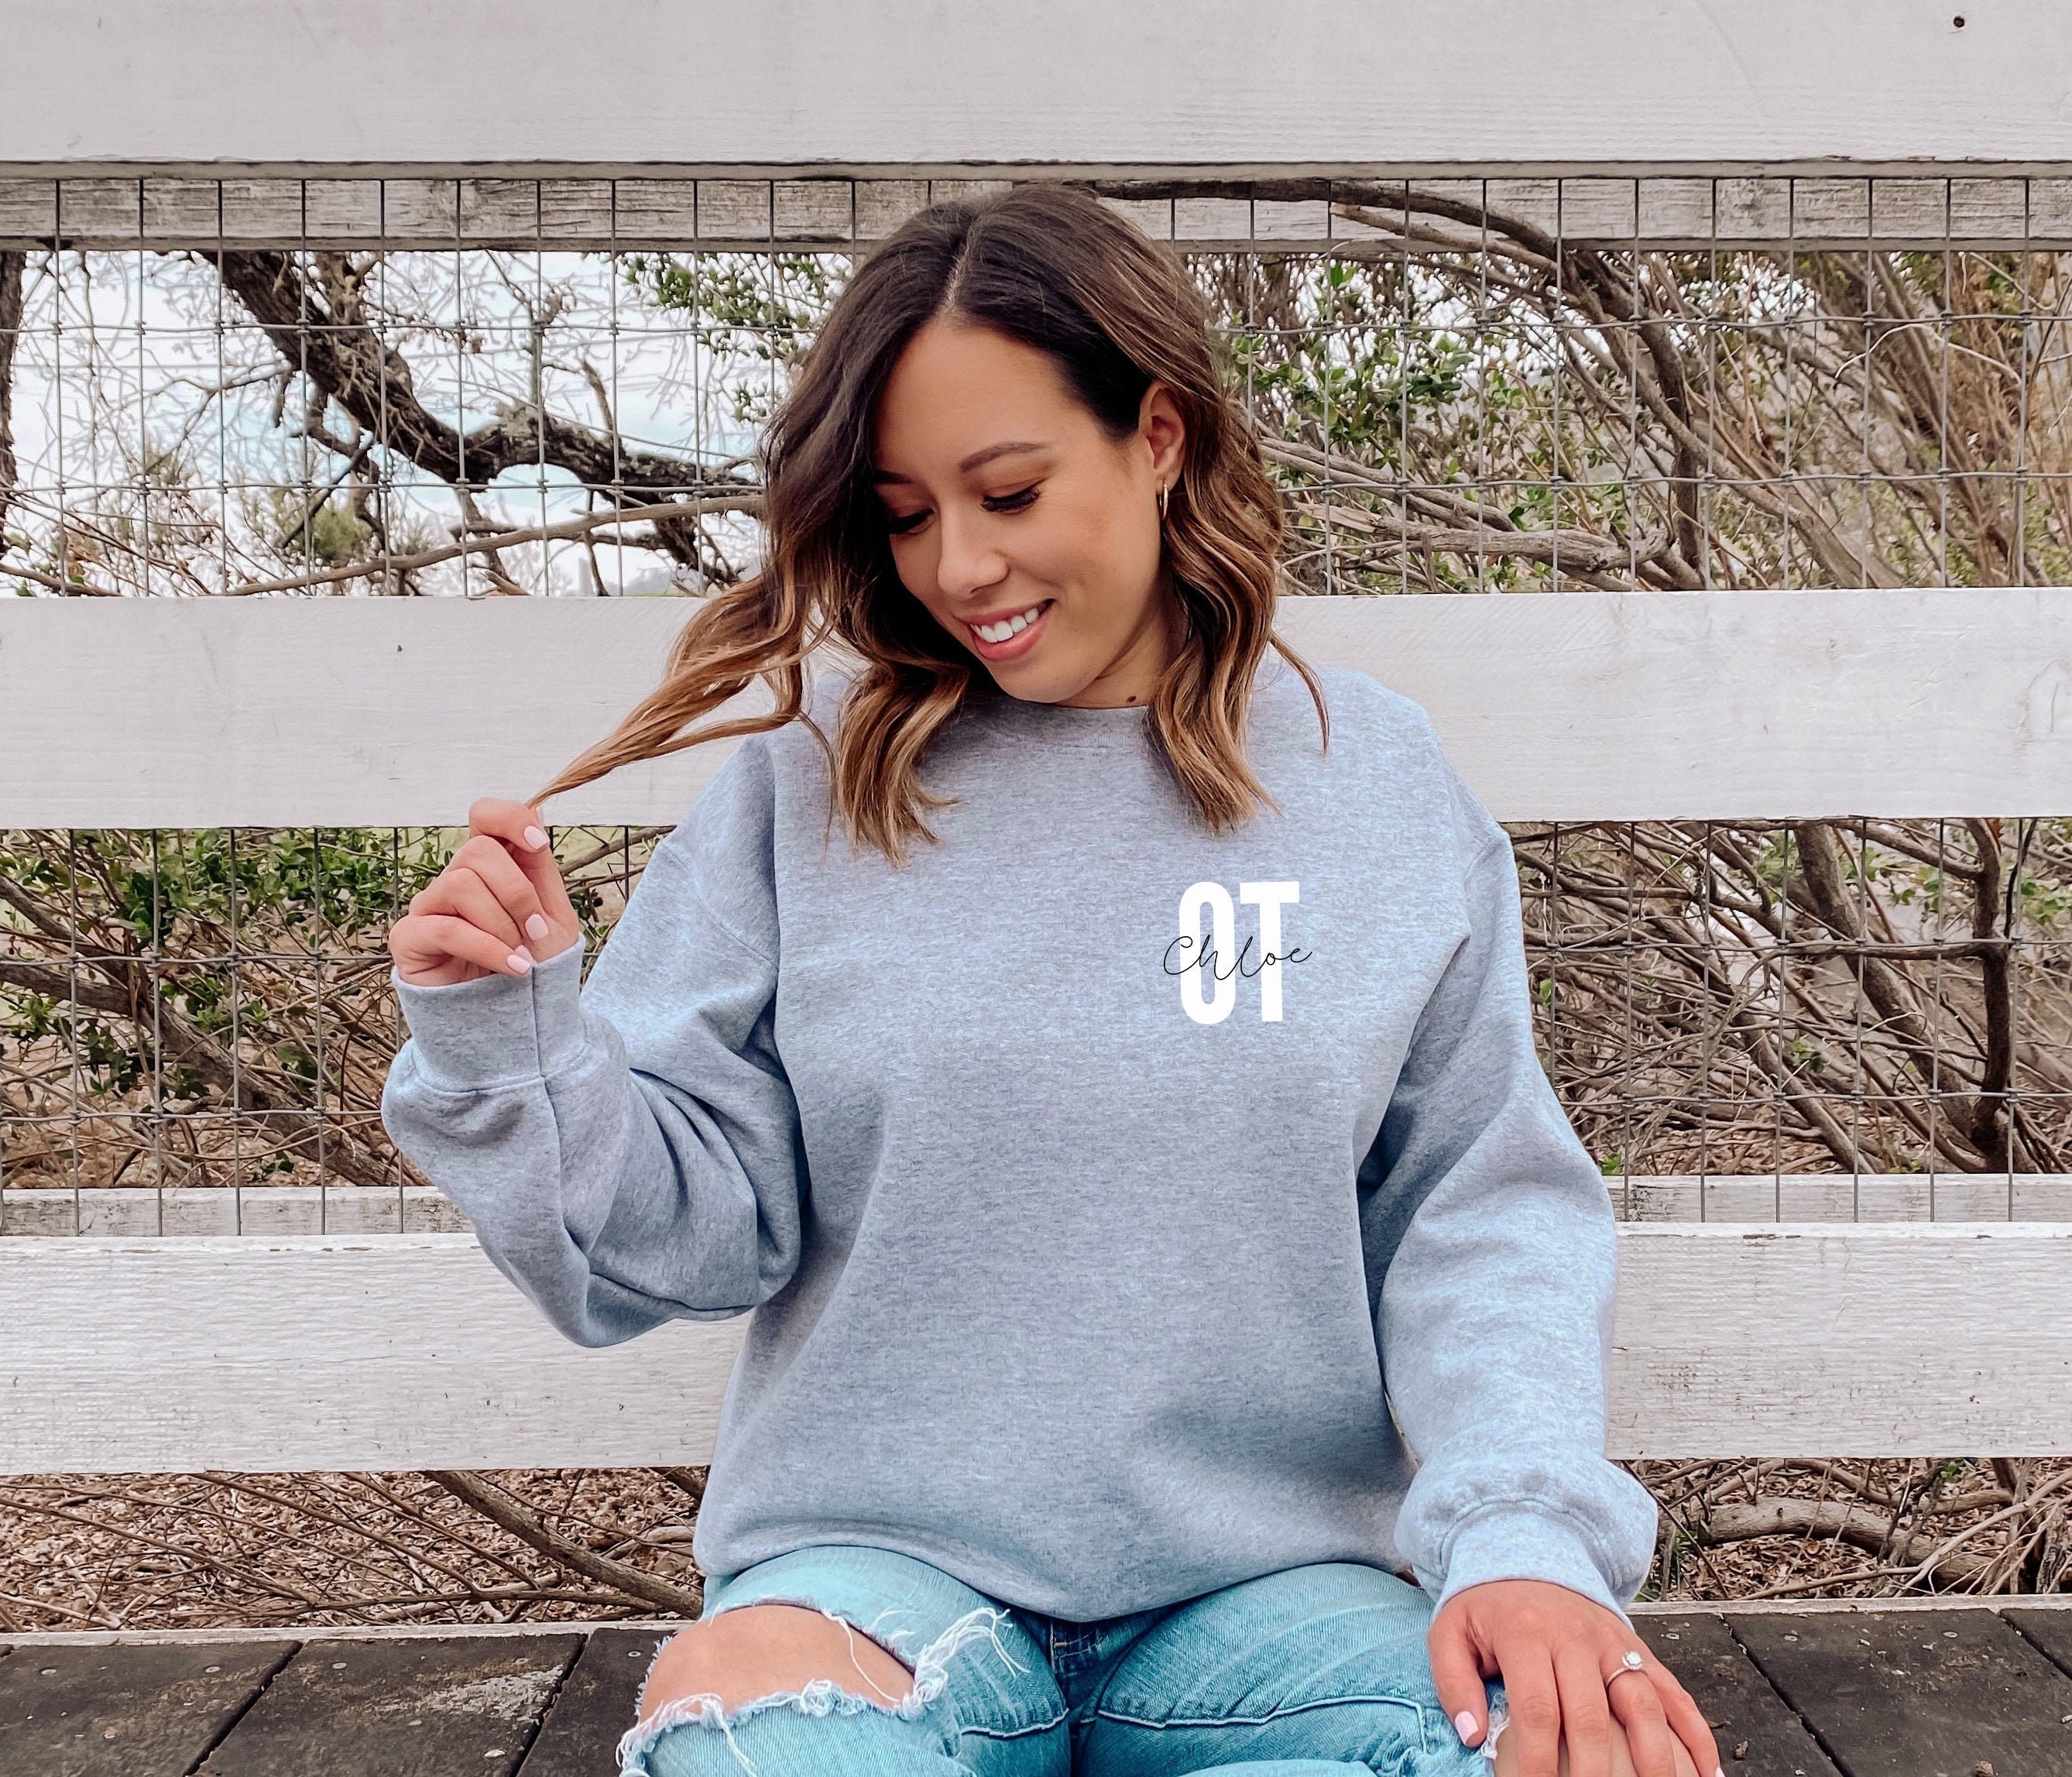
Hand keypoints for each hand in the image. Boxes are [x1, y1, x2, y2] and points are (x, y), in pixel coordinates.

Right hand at [388, 797, 582, 986]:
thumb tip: (538, 810)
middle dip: (518, 892)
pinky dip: (487, 948)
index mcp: (491, 868)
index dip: (509, 818)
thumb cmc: (534, 966)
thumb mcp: (553, 914)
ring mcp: (429, 908)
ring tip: (520, 955)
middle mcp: (455, 881)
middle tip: (535, 931)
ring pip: (461, 883)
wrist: (521, 1022)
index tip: (539, 844)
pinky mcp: (410, 939)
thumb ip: (539, 868)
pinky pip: (446, 927)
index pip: (484, 817)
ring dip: (502, 923)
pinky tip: (513, 968)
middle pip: (477, 850)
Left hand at [1431, 1579, 1718, 1776]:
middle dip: (1594, 1773)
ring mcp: (1614, 1643)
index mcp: (1526, 1633)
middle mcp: (1576, 1638)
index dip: (1539, 1763)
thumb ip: (1454, 1683)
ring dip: (1655, 1759)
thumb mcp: (1451, 1632)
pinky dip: (1695, 1733)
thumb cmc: (1487, 1606)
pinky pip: (1673, 1692)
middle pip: (1592, 1716)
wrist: (1526, 1552)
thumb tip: (1472, 1735)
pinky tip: (1706, 1772)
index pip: (1538, 1709)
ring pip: (1643, 1705)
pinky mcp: (1639, 1648)